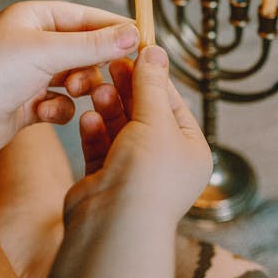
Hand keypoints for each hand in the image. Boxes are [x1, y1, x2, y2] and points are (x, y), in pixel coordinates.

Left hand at [0, 1, 138, 163]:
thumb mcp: (47, 52)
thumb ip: (94, 45)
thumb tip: (134, 33)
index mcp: (34, 18)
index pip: (86, 17)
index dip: (114, 27)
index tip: (142, 39)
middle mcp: (33, 44)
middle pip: (84, 49)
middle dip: (96, 62)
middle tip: (114, 73)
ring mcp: (31, 75)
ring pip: (76, 78)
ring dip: (80, 86)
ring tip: (75, 91)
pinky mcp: (29, 105)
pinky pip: (62, 104)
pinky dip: (61, 109)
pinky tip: (48, 113)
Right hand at [68, 45, 211, 226]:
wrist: (115, 227)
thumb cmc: (147, 177)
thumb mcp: (155, 120)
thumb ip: (151, 85)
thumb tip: (156, 50)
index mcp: (190, 151)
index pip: (173, 105)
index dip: (154, 78)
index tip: (136, 53)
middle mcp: (165, 163)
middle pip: (145, 115)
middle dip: (127, 90)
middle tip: (111, 64)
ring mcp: (135, 172)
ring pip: (120, 128)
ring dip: (108, 108)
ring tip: (96, 89)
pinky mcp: (106, 179)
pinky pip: (101, 147)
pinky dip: (95, 131)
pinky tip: (87, 117)